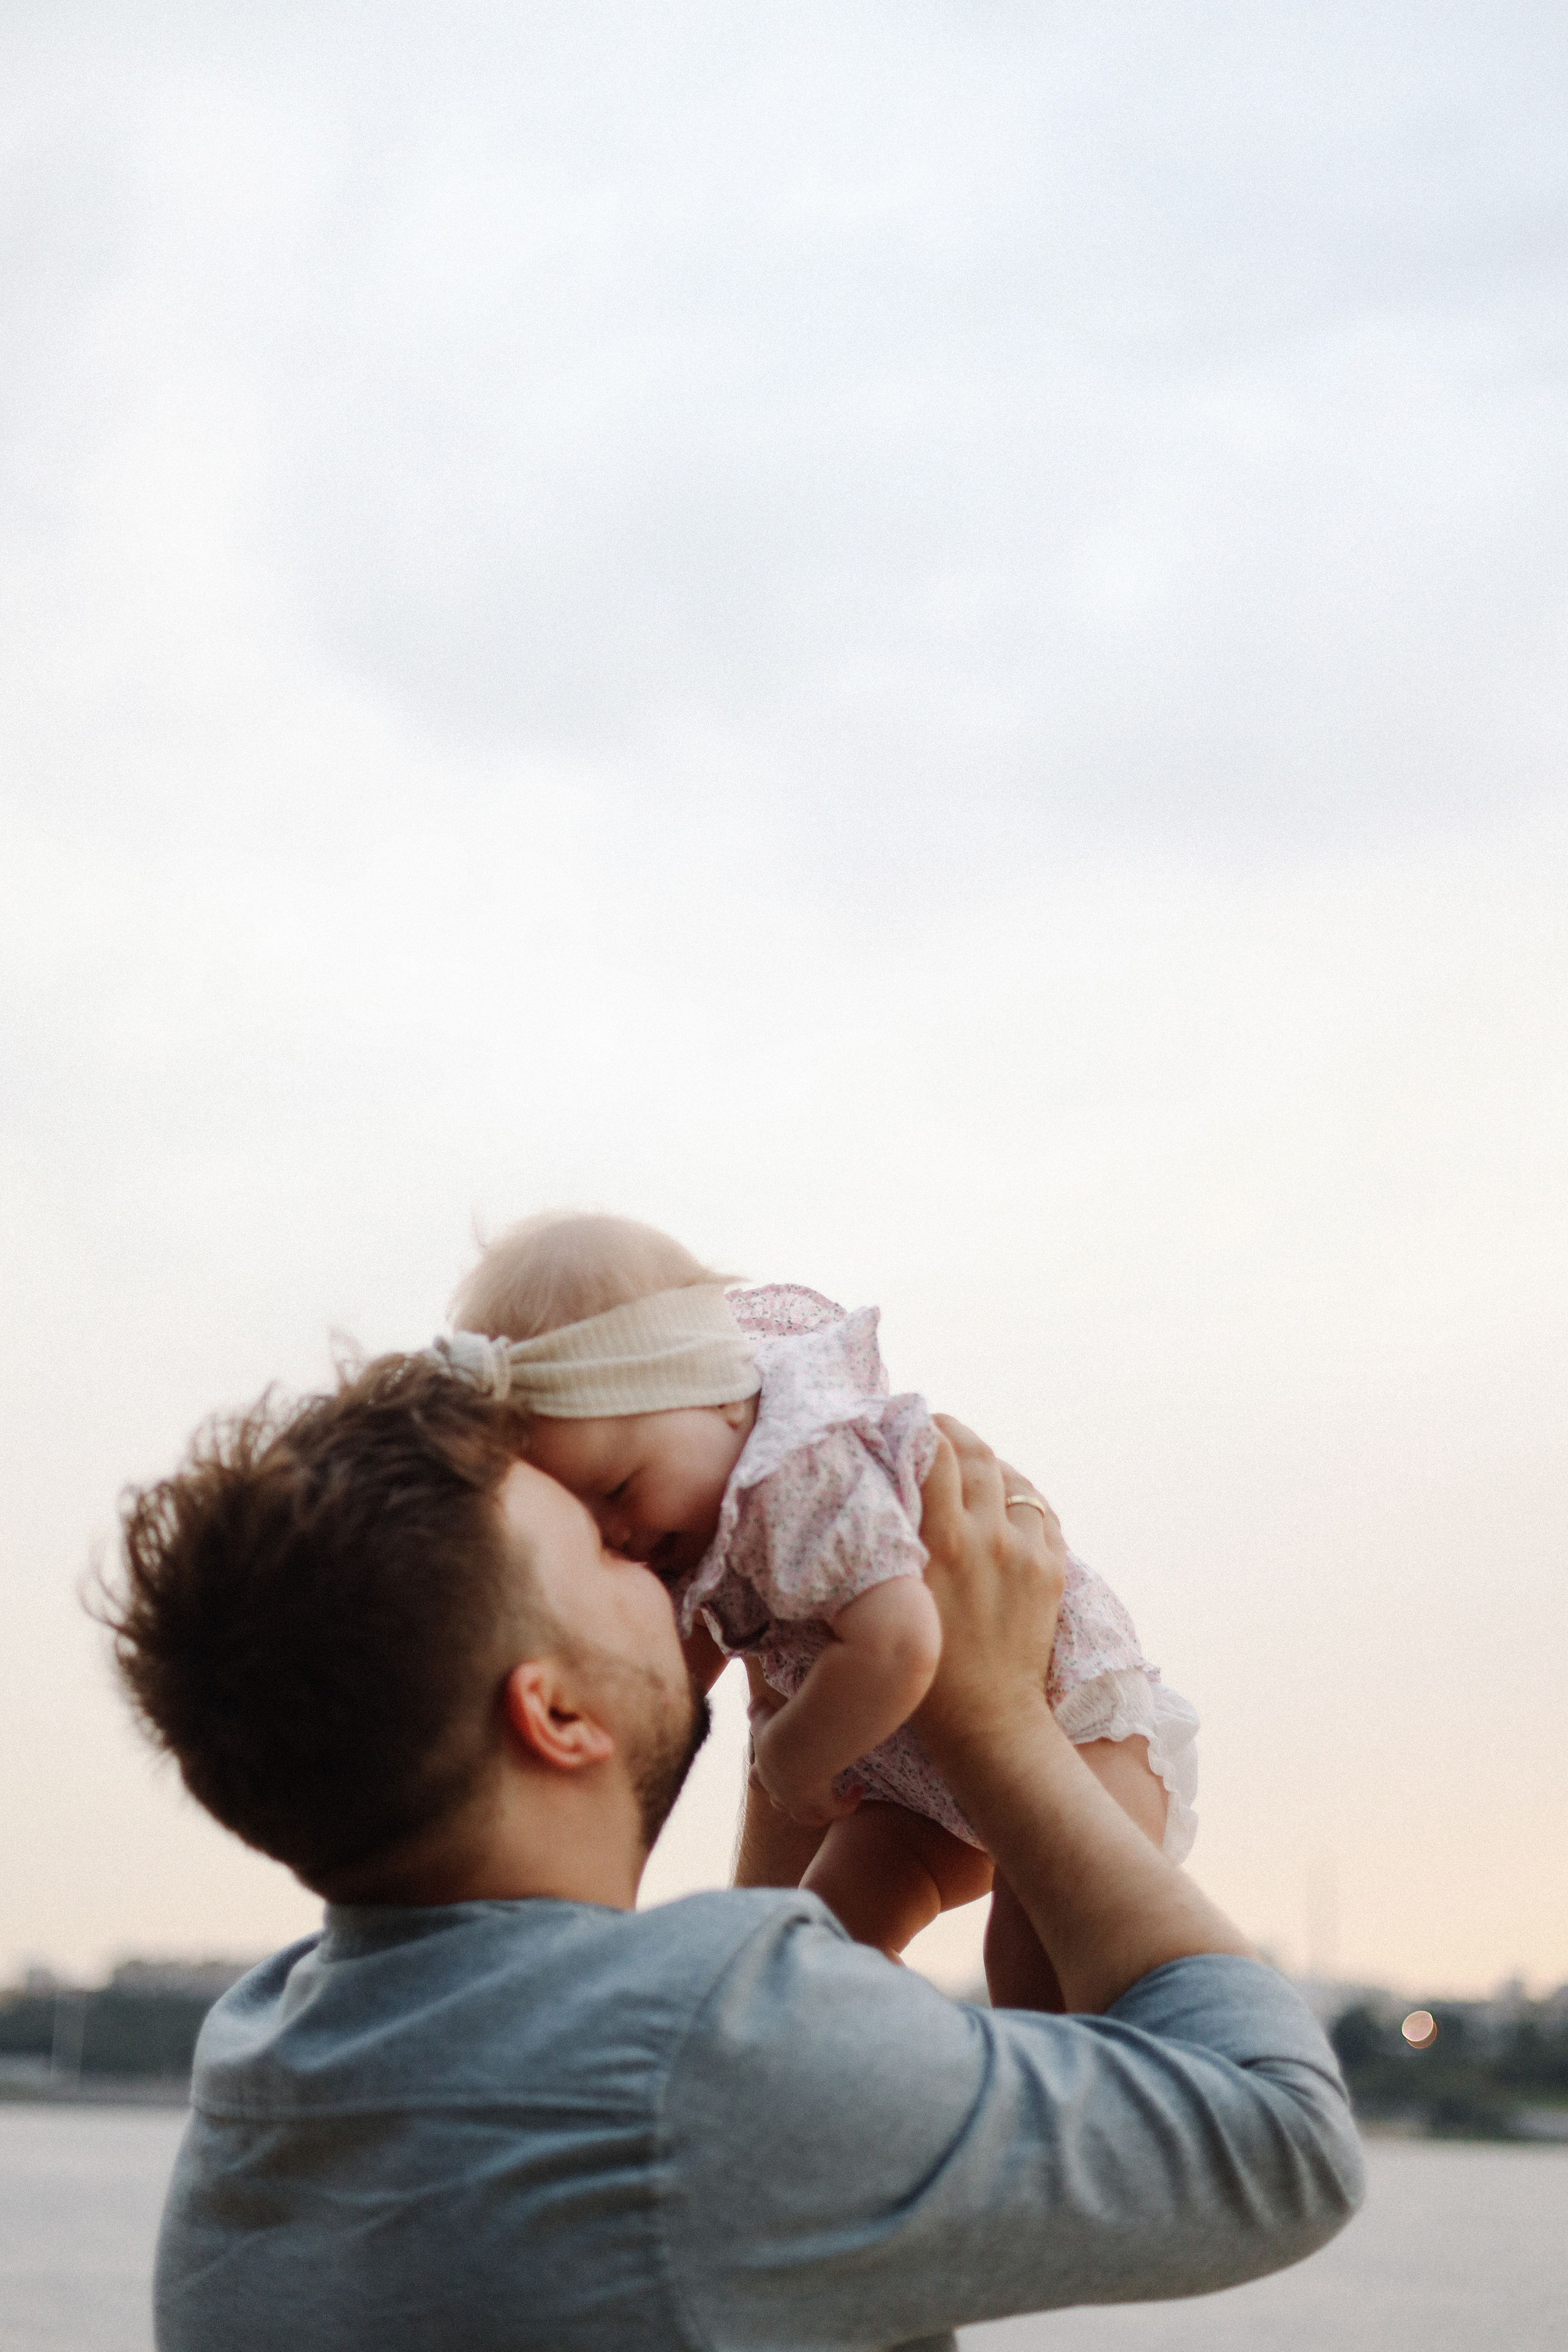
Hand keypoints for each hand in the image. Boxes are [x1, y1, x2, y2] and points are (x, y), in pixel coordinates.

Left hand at [750, 1710, 863, 1827]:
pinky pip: (837, 1811)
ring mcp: (799, 1803)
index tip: (777, 1767)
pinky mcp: (821, 1806)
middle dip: (788, 1797)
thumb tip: (756, 1700)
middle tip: (805, 1787)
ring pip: (805, 1816)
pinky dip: (848, 1803)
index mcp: (762, 1770)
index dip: (763, 1778)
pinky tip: (858, 1789)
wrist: (794, 1745)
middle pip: (779, 1802)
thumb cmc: (777, 1729)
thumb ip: (758, 1709)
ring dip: (819, 1809)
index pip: (756, 1780)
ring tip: (833, 1798)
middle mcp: (778, 1791)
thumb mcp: (762, 1715)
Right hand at [912, 1418, 1066, 1761]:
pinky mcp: (1051, 1570)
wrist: (986, 1722)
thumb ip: (890, 1541)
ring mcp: (1026, 1551)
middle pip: (974, 1452)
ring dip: (985, 1462)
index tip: (901, 1421)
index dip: (918, 1426)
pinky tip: (1000, 1498)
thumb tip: (880, 1487)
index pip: (933, 1451)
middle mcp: (987, 1536)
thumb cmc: (921, 1670)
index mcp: (941, 1541)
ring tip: (964, 1463)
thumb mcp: (892, 1596)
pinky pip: (1039, 1509)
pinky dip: (1017, 1495)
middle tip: (930, 1429)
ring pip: (1009, 1477)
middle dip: (950, 1431)